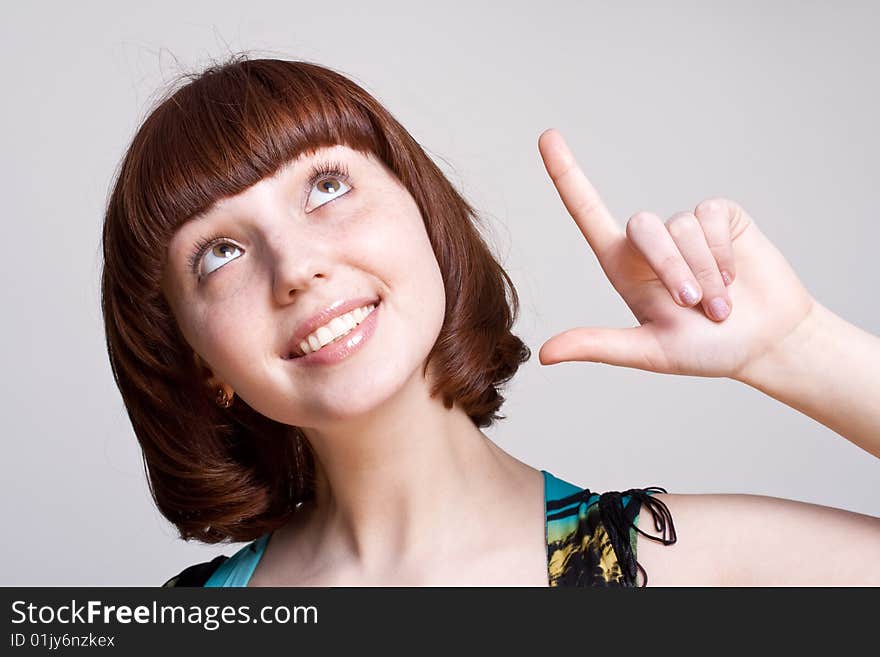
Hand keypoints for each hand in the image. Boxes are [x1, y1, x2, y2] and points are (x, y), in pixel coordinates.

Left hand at [537, 128, 815, 378]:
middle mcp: (651, 243)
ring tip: (720, 304)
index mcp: (624, 267)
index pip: (587, 213)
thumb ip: (597, 345)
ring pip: (681, 226)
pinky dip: (722, 253)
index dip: (566, 174)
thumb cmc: (705, 351)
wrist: (766, 342)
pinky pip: (711, 217)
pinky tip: (734, 275)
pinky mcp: (720, 217)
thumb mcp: (649, 351)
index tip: (546, 136)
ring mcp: (686, 227)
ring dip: (704, 272)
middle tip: (695, 307)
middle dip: (671, 269)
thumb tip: (544, 354)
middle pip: (642, 227)